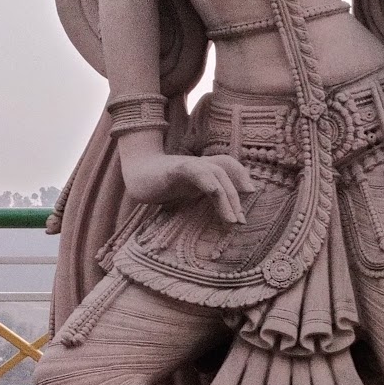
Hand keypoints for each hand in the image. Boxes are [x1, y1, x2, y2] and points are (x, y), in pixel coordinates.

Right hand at [123, 152, 254, 223]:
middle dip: (236, 197)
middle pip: (226, 171)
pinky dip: (207, 179)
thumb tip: (227, 212)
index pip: (228, 164)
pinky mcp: (174, 168)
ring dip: (227, 196)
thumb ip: (206, 195)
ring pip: (216, 173)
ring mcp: (187, 164)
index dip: (241, 177)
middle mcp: (198, 163)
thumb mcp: (188, 190)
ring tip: (231, 220)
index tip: (249, 198)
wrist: (134, 177)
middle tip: (240, 221)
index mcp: (203, 167)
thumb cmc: (161, 185)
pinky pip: (196, 171)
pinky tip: (213, 190)